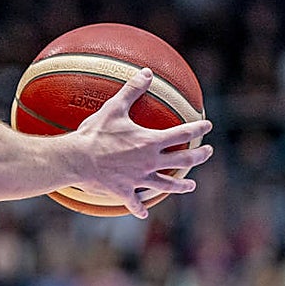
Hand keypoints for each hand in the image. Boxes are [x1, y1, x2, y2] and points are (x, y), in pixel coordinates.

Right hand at [72, 68, 212, 218]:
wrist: (77, 160)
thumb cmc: (94, 134)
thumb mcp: (114, 108)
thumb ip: (132, 90)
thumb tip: (146, 72)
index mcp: (150, 142)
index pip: (182, 134)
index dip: (198, 128)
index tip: (207, 125)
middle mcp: (150, 162)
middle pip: (184, 161)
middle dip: (199, 156)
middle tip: (207, 152)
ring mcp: (139, 179)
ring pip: (167, 185)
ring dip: (181, 186)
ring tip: (190, 185)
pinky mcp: (125, 191)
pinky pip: (135, 203)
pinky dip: (140, 209)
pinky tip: (144, 213)